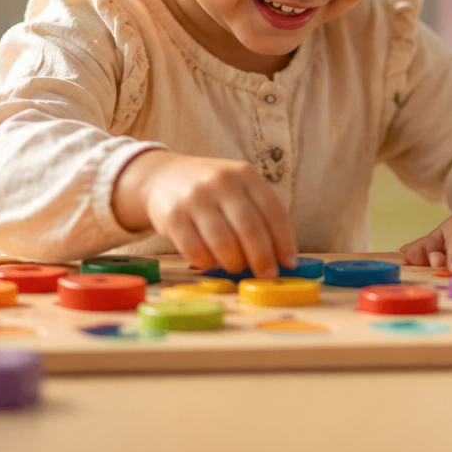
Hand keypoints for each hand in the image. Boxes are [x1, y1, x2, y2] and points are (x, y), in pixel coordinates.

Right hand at [113, 151, 297, 278]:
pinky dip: (208, 263)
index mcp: (245, 175)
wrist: (163, 176)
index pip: (273, 211)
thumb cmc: (211, 191)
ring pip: (224, 243)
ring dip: (234, 263)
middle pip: (250, 229)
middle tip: (266, 275)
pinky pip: (196, 250)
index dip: (284, 240)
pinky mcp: (173, 217)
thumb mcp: (238, 189)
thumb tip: (280, 258)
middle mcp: (221, 183)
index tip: (289, 263)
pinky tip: (211, 261)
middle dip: (262, 259)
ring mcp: (196, 199)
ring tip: (235, 266)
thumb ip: (258, 216)